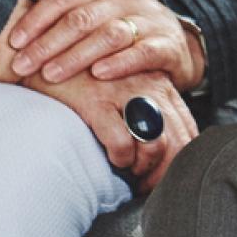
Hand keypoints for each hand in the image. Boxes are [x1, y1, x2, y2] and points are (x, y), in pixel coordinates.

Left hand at [7, 0, 205, 91]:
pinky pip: (142, 52)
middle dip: (48, 43)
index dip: (37, 19)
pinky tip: (97, 74)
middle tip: (23, 66)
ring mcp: (150, 19)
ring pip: (109, 34)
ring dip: (75, 56)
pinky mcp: (167, 44)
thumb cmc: (125, 25)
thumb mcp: (99, 6)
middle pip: (82, 18)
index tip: (14, 43)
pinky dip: (119, 63)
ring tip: (51, 75)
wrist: (175, 43)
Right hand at [27, 66, 196, 193]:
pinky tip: (113, 160)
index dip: (181, 159)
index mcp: (161, 84)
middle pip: (177, 140)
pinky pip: (121, 142)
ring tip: (130, 173)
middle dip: (165, 171)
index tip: (165, 176)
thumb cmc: (88, 75)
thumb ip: (146, 108)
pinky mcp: (97, 101)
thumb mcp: (126, 85)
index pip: (188, 129)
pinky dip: (121, 158)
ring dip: (144, 168)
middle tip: (147, 185)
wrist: (48, 51)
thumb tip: (158, 147)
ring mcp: (125, 94)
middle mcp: (150, 87)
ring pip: (155, 144)